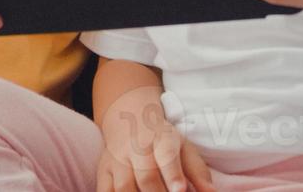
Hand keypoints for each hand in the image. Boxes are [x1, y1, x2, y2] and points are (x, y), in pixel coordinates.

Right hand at [96, 87, 216, 191]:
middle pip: (146, 177)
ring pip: (123, 187)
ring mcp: (117, 161)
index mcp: (162, 140)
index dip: (173, 175)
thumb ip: (198, 173)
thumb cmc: (163, 140)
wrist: (129, 118)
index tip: (180, 190)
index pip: (166, 156)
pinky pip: (103, 191)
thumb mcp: (185, 148)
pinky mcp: (103, 172)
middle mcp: (137, 149)